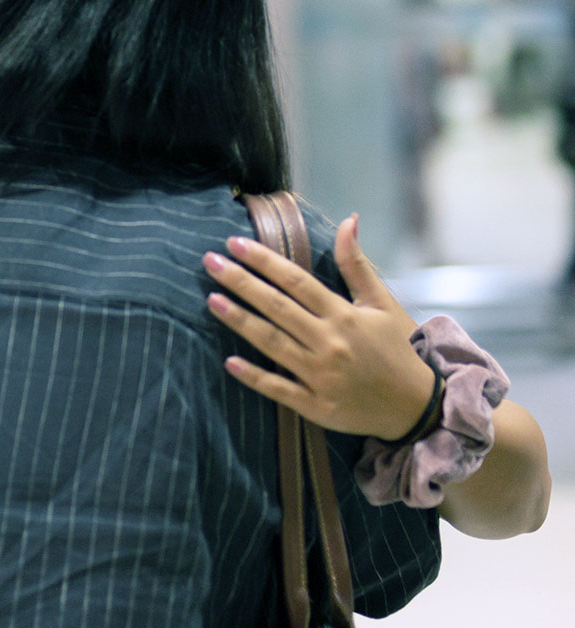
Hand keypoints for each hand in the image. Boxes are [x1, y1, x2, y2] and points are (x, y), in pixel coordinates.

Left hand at [204, 214, 435, 440]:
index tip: (234, 243)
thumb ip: (357, 265)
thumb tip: (348, 220)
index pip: (296, 282)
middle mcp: (331, 343)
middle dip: (241, 282)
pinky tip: (229, 361)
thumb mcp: (381, 305)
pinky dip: (254, 376)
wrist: (418, 407)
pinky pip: (279, 390)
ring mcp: (322, 376)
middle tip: (209, 261)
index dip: (264, 261)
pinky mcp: (318, 406)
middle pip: (278, 308)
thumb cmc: (396, 350)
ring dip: (240, 321)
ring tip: (211, 300)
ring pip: (273, 344)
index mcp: (345, 316)